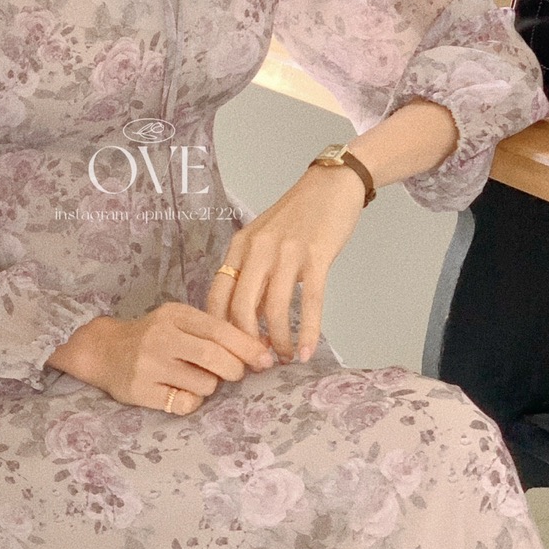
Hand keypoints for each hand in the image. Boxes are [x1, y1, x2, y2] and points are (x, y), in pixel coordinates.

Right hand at [46, 301, 275, 415]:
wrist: (103, 350)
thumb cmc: (152, 336)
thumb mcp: (179, 322)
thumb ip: (213, 331)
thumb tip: (262, 349)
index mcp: (174, 314)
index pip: (220, 330)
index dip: (248, 346)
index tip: (266, 360)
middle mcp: (160, 337)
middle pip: (215, 358)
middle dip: (235, 370)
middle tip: (235, 374)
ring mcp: (148, 365)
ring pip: (204, 385)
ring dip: (210, 387)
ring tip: (196, 379)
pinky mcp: (140, 391)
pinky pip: (184, 404)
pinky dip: (191, 401)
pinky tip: (179, 391)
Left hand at [206, 166, 365, 362]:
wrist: (331, 185)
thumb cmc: (297, 216)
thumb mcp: (265, 241)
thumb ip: (255, 276)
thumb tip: (252, 321)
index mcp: (239, 246)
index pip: (217, 295)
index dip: (220, 330)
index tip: (230, 351)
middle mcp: (257, 249)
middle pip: (240, 308)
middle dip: (246, 344)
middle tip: (257, 363)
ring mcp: (286, 252)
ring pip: (275, 310)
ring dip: (278, 341)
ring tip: (283, 357)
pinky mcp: (315, 256)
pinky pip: (309, 302)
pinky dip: (307, 331)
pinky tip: (305, 351)